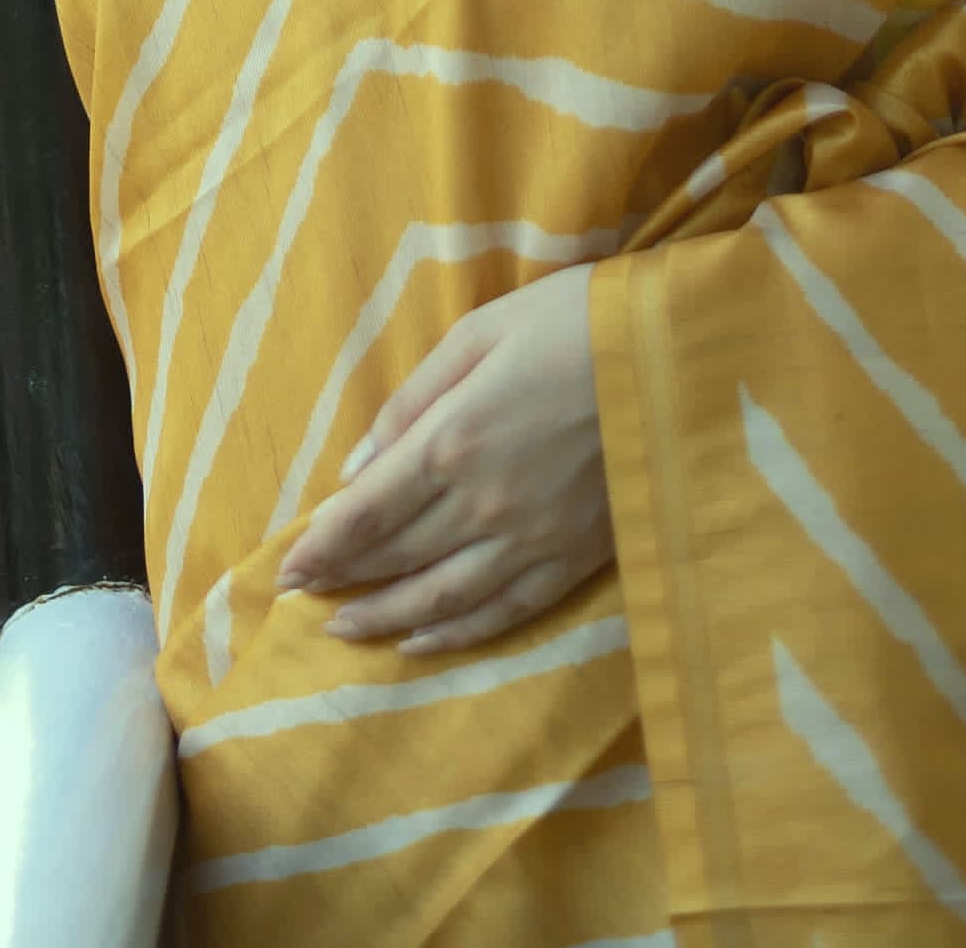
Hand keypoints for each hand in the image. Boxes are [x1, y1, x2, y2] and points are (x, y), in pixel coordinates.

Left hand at [277, 265, 610, 656]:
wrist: (678, 356)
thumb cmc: (573, 323)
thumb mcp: (481, 333)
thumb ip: (413, 402)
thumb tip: (356, 467)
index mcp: (452, 441)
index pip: (366, 512)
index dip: (322, 546)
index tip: (287, 569)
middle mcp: (483, 505)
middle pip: (397, 557)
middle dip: (344, 580)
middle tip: (303, 598)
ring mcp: (530, 541)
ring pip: (441, 598)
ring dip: (387, 620)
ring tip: (346, 631)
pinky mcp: (574, 561)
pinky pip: (504, 612)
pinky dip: (457, 634)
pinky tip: (423, 642)